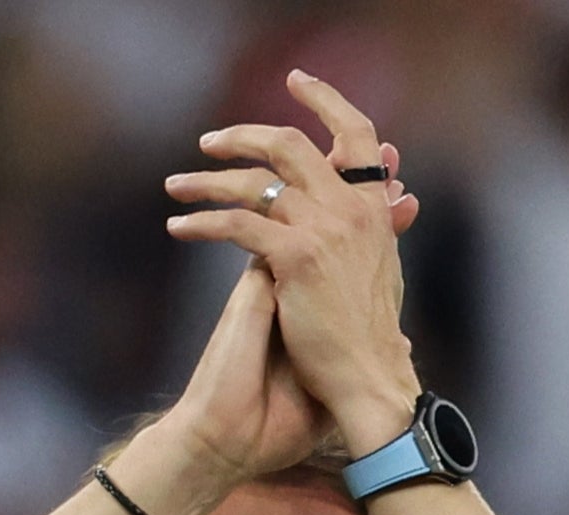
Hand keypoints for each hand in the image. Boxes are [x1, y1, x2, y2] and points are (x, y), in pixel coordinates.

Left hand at [164, 70, 422, 450]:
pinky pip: (237, 225)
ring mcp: (324, 229)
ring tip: (176, 186)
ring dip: (208, 180)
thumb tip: (392, 200)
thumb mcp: (384, 270)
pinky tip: (179, 228)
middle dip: (244, 136)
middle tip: (209, 141)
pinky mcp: (295, 257)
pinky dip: (203, 223)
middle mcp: (350, 208)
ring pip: (255, 182)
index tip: (296, 83)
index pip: (355, 135)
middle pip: (291, 145)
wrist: (368, 378)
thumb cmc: (369, 338)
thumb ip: (382, 227)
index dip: (325, 102)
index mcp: (372, 208)